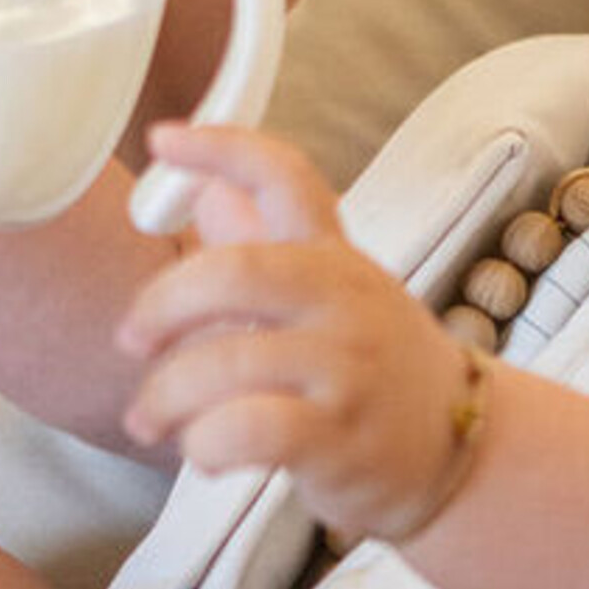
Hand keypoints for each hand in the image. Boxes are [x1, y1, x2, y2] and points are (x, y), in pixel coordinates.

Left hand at [117, 123, 474, 542]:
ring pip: (223, 364)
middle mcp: (345, 300)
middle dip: (161, 304)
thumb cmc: (374, 368)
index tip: (162, 138)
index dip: (221, 147)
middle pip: (234, 272)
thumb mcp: (333, 297)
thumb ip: (266, 248)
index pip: (285, 176)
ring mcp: (345, 368)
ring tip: (150, 420)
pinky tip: (204, 451)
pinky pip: (244, 430)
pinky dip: (203, 444)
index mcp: (334, 257)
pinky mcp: (338, 437)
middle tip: (131, 339)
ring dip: (164, 396)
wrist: (457, 450)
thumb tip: (207, 193)